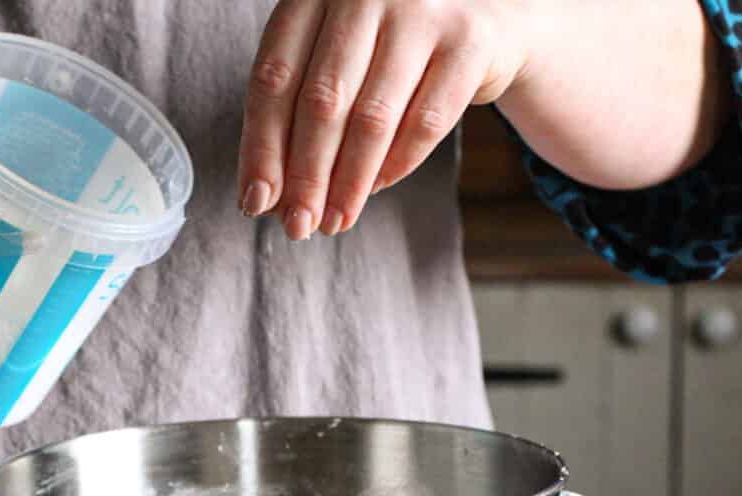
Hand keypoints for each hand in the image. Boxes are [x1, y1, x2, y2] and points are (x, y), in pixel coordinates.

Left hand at [238, 0, 529, 239]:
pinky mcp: (469, 42)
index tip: (257, 202)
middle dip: (306, 177)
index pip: (275, 78)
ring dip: (348, 184)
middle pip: (322, 102)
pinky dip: (396, 166)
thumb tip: (270, 198)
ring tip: (335, 221)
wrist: (484, 10)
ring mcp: (421, 11)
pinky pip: (425, 123)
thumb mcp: (337, 56)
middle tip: (298, 226)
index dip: (262, 147)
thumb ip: (301, 110)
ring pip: (373, 118)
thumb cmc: (390, 42)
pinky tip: (375, 190)